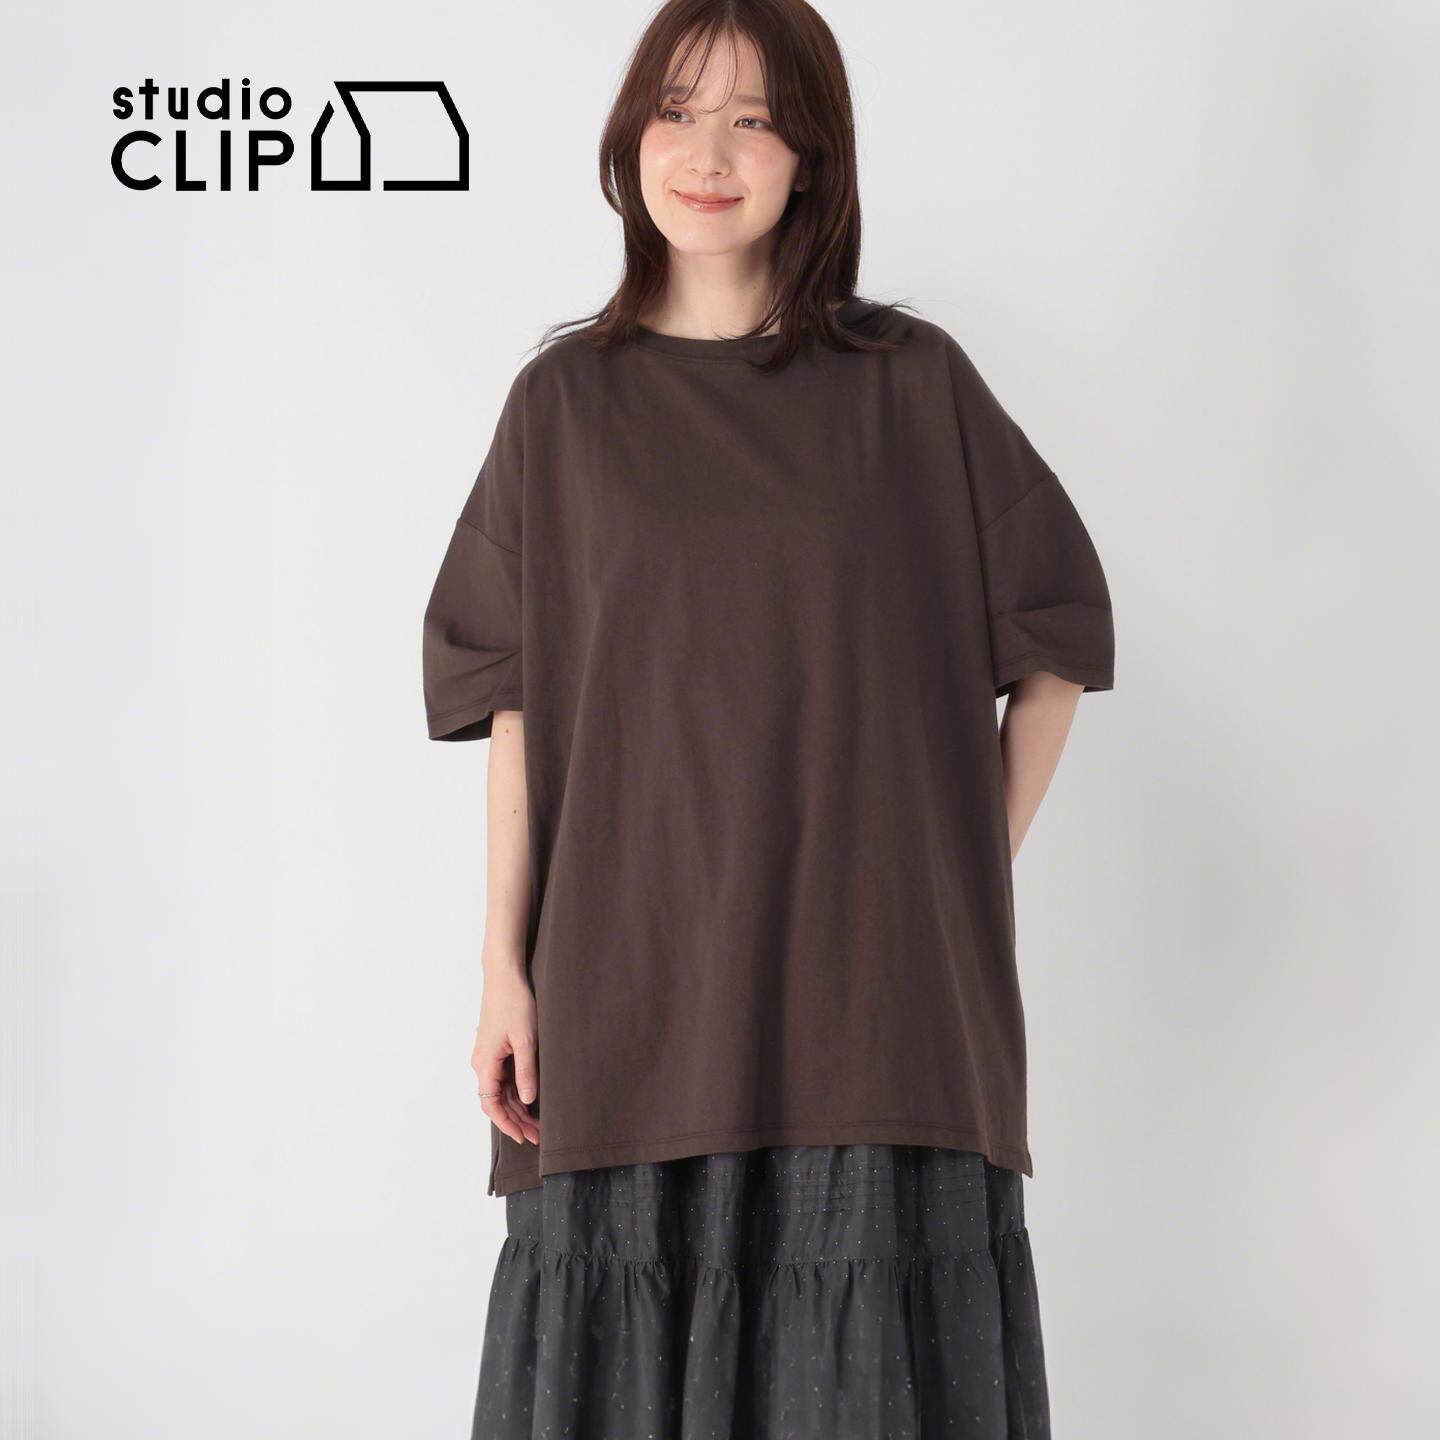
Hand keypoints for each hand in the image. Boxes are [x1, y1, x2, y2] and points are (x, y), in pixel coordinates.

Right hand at [471, 970, 540, 1145]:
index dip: (506, 1124)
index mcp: (485, 1062)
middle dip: (517, 1120)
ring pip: (501, 1090)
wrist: (504, 976)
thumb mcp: (526, 1039)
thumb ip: (526, 1071)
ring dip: (518, 1107)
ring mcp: (487, 1055)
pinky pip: (503, 1077)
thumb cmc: (515, 1003)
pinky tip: (531, 1099)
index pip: (491, 1104)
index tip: (522, 1138)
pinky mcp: (495, 1048)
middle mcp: (482, 1062)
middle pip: (497, 1101)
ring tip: (539, 1123)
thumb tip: (528, 1100)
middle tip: (539, 1135)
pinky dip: (516, 1091)